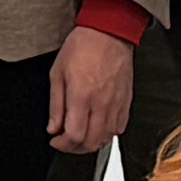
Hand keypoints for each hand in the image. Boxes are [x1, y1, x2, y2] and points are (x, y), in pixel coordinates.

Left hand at [48, 26, 137, 155]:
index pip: (74, 136)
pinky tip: (97, 125)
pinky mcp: (126, 101)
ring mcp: (116, 103)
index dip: (62, 145)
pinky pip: (120, 127)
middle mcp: (101, 103)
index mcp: (81, 96)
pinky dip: (107, 133)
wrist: (109, 31)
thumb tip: (53, 128)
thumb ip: (55, 105)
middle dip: (75, 148)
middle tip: (65, 142)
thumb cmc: (82, 47)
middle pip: (91, 142)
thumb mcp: (58, 73)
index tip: (55, 140)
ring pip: (106, 138)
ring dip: (91, 142)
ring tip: (80, 134)